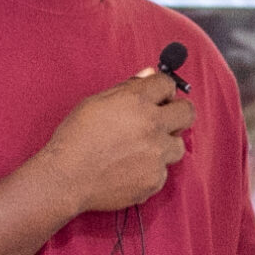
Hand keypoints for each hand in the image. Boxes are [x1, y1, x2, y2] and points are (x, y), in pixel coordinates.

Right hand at [33, 70, 195, 213]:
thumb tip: (148, 74)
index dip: (162, 90)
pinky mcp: (155, 179)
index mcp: (137, 101)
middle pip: (187, 112)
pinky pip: (163, 171)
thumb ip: (126, 88)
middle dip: (177, 113)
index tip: (158, 97)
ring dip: (165, 144)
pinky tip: (129, 169)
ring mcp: (157, 155)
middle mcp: (152, 125)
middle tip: (164, 119)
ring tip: (142, 149)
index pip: (168, 84)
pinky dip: (150, 170)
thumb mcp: (95, 103)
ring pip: (178, 145)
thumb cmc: (75, 138)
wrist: (66, 178)